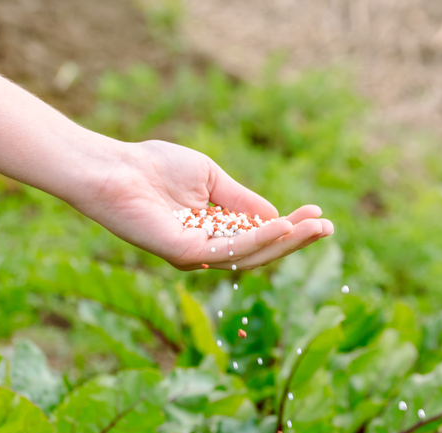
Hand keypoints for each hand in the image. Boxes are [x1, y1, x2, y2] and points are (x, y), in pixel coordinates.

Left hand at [72, 139, 333, 269]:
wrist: (114, 168)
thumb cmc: (153, 167)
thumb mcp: (210, 178)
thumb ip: (241, 199)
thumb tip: (277, 217)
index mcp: (212, 232)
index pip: (258, 236)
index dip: (291, 228)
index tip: (320, 216)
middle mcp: (205, 250)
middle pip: (260, 252)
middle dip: (296, 240)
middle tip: (327, 228)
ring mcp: (194, 255)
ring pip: (250, 256)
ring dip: (285, 242)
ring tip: (313, 227)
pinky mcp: (183, 254)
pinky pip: (229, 250)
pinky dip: (259, 239)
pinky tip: (282, 225)